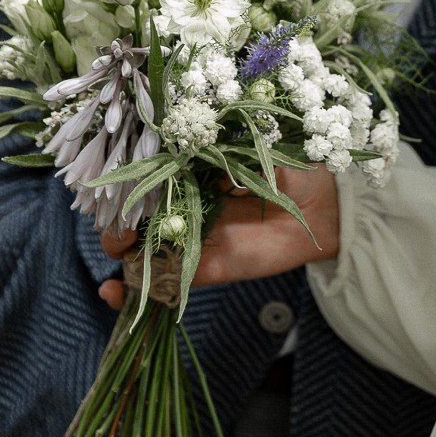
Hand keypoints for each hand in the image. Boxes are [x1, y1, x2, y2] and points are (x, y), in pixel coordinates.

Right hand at [97, 164, 339, 309]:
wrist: (325, 204)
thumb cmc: (290, 166)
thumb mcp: (247, 146)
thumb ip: (210, 152)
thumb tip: (174, 149)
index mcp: (192, 174)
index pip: (145, 182)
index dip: (124, 190)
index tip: (110, 195)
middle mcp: (187, 207)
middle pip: (139, 220)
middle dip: (117, 226)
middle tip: (115, 229)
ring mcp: (195, 239)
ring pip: (146, 252)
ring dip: (121, 258)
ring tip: (115, 255)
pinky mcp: (206, 268)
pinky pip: (169, 280)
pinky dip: (141, 288)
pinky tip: (116, 290)